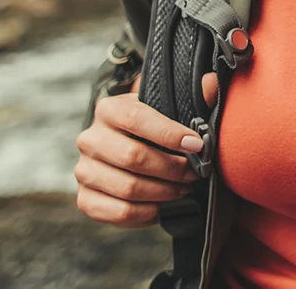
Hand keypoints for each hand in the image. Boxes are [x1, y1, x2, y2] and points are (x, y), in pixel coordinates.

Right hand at [75, 72, 215, 226]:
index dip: (170, 134)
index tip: (197, 145)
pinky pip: (120, 212)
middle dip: (172, 169)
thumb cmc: (150, 129)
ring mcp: (84, 170)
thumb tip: (211, 83)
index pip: (137, 120)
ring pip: (128, 188)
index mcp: (108, 110)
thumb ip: (191, 96)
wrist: (122, 149)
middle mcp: (90, 139)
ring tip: (183, 189)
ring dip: (164, 192)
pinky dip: (148, 212)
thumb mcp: (166, 107)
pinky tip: (163, 205)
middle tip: (194, 173)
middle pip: (133, 157)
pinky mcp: (86, 199)